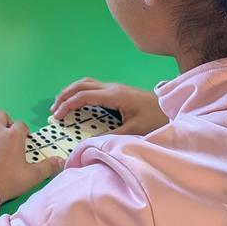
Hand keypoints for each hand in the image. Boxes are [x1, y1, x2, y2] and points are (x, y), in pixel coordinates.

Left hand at [0, 110, 63, 202]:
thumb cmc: (7, 182)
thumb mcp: (31, 177)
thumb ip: (47, 167)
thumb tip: (61, 160)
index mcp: (13, 136)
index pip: (21, 125)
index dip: (24, 131)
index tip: (25, 139)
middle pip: (1, 115)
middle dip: (7, 122)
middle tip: (9, 135)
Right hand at [50, 78, 166, 135]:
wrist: (172, 108)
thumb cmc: (156, 119)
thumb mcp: (135, 131)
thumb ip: (112, 136)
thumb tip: (89, 143)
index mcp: (113, 95)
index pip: (83, 95)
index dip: (67, 104)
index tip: (57, 117)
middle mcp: (111, 87)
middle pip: (80, 84)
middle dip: (64, 96)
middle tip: (54, 110)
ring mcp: (114, 87)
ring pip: (86, 82)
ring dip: (71, 91)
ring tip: (61, 105)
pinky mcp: (117, 90)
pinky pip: (92, 86)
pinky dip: (80, 92)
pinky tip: (78, 102)